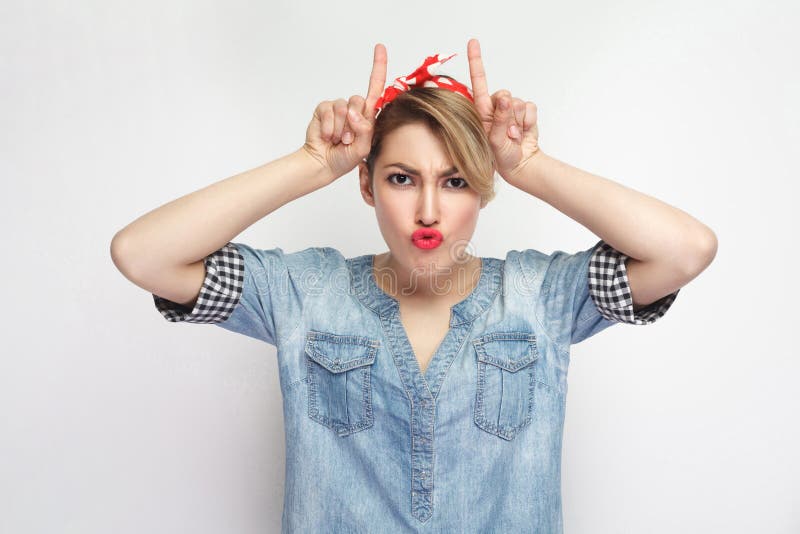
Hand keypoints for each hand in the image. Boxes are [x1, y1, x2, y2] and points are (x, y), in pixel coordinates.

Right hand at [301, 44, 387, 181]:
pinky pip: (328, 111)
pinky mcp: (324, 109)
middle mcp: (354, 109)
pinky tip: (327, 136)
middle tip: (347, 140)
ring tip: (337, 140)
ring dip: (340, 129)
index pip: (375, 88)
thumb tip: (354, 114)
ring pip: (343, 107)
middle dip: (353, 122)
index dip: (379, 66)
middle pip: (359, 100)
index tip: (380, 47)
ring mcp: (338, 108)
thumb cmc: (345, 158)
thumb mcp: (363, 148)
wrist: (322, 163)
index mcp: (368, 116)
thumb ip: (364, 131)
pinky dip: (328, 127)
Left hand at [467, 38, 540, 182]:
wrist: (520, 164)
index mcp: (482, 111)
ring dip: (517, 121)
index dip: (476, 61)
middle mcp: (495, 106)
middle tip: (506, 132)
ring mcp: (510, 109)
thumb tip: (505, 98)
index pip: (478, 82)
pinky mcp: (525, 112)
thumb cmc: (500, 156)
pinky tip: (523, 132)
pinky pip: (530, 107)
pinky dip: (529, 121)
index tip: (473, 42)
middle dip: (507, 113)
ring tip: (513, 135)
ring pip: (517, 102)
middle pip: (503, 94)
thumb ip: (499, 119)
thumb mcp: (494, 141)